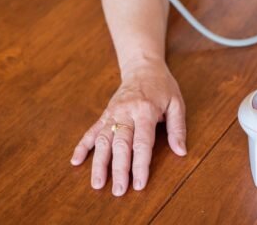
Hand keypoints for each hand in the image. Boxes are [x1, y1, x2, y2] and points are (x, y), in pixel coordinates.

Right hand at [70, 59, 185, 195]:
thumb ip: (177, 128)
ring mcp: (113, 113)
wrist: (143, 67)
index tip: (139, 183)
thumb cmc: (162, 86)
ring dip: (98, 163)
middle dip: (119, 169)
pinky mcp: (105, 114)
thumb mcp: (177, 103)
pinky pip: (92, 131)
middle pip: (120, 144)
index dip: (140, 164)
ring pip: (103, 140)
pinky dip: (82, 145)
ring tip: (97, 183)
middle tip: (119, 191)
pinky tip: (75, 160)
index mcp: (145, 110)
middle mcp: (126, 112)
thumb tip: (181, 151)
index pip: (142, 142)